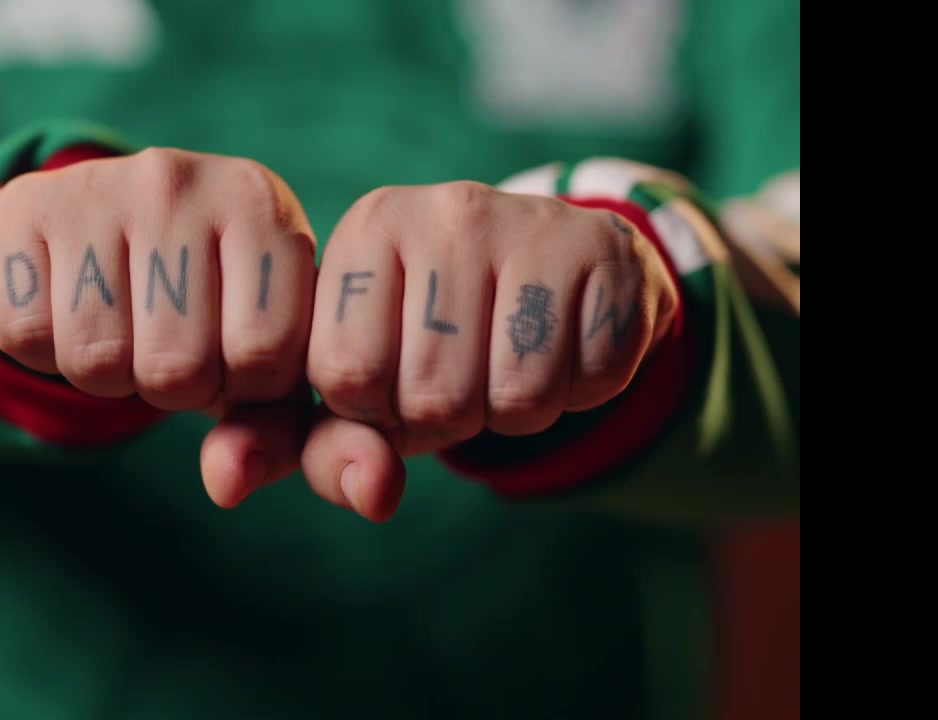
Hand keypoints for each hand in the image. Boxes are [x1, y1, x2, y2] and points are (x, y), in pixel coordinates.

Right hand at [0, 147, 317, 503]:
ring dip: (106, 376)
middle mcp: (183, 182)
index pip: (265, 356)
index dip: (241, 387)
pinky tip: (64, 308)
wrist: (96, 222)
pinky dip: (43, 351)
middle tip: (164, 343)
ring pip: (98, 359)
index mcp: (262, 209)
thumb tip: (228, 486)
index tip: (229, 355)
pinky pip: (26, 337)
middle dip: (170, 388)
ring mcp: (99, 187)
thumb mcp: (256, 350)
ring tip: (119, 328)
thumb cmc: (203, 302)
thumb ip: (272, 430)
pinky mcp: (23, 208)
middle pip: (177, 366)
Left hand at [300, 181, 678, 520]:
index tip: (392, 376)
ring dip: (515, 413)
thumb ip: (331, 450)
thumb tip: (372, 497)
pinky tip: (565, 343)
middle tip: (462, 373)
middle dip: (448, 419)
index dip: (373, 410)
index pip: (346, 374)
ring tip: (510, 362)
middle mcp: (447, 211)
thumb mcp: (366, 379)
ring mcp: (533, 223)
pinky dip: (581, 391)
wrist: (551, 263)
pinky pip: (593, 380)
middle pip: (435, 396)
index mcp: (369, 229)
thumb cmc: (433, 334)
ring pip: (519, 398)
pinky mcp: (607, 248)